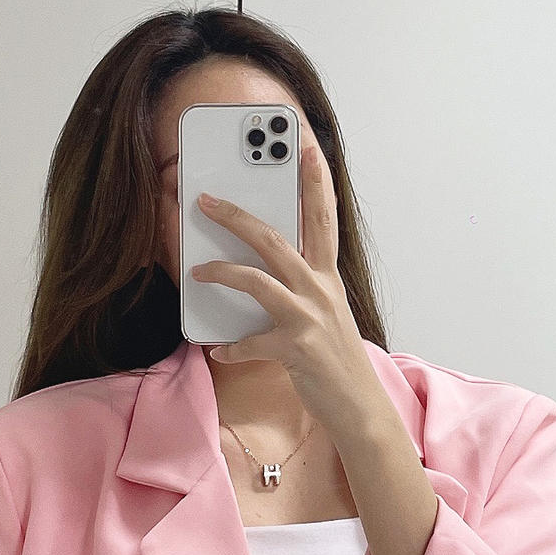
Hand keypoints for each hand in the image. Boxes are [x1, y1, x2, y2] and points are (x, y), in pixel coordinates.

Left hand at [189, 138, 386, 445]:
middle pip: (275, 238)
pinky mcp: (296, 347)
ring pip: (258, 279)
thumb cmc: (335, 358)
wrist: (358, 406)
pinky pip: (250, 341)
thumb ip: (299, 288)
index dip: (316, 180)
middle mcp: (320, 289)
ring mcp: (309, 317)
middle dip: (237, 215)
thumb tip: (260, 271)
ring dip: (222, 271)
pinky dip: (231, 346)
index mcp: (327, 276)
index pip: (323, 217)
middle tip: (206, 200)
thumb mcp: (324, 313)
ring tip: (197, 270)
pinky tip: (219, 351)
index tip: (305, 147)